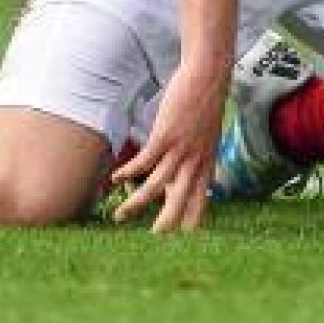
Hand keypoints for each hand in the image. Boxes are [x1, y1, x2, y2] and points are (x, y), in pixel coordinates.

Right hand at [110, 62, 228, 232]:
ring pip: (156, 186)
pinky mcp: (165, 136)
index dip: (190, 223)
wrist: (209, 78)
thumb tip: (190, 183)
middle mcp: (195, 162)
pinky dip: (128, 172)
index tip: (181, 244)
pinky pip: (144, 162)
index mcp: (206, 165)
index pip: (200, 202)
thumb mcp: (208, 140)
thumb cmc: (206, 108)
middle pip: (180, 202)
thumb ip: (198, 164)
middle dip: (165, 224)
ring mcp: (180, 150)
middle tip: (150, 242)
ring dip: (136, 203)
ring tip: (118, 217)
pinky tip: (115, 178)